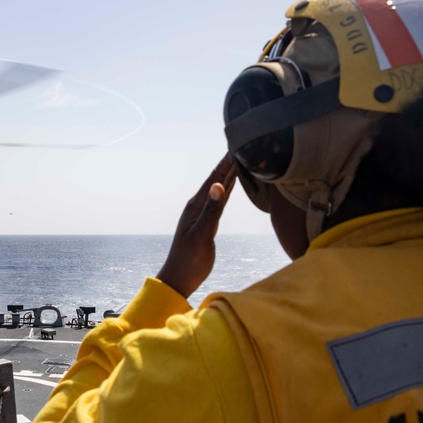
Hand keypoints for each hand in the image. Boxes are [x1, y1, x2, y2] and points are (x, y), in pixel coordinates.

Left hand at [156, 155, 237, 297]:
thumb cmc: (189, 259)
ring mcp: (204, 213)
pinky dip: (228, 189)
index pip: (214, 179)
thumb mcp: (201, 235)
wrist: (181, 277)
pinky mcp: (209, 222)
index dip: (225, 163)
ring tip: (240, 159)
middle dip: (228, 163)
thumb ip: (211, 211)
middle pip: (217, 180)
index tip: (236, 146)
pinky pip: (221, 201)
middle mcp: (199, 205)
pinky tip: (232, 184)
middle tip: (242, 145)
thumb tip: (218, 185)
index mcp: (196, 205)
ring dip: (229, 174)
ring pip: (219, 188)